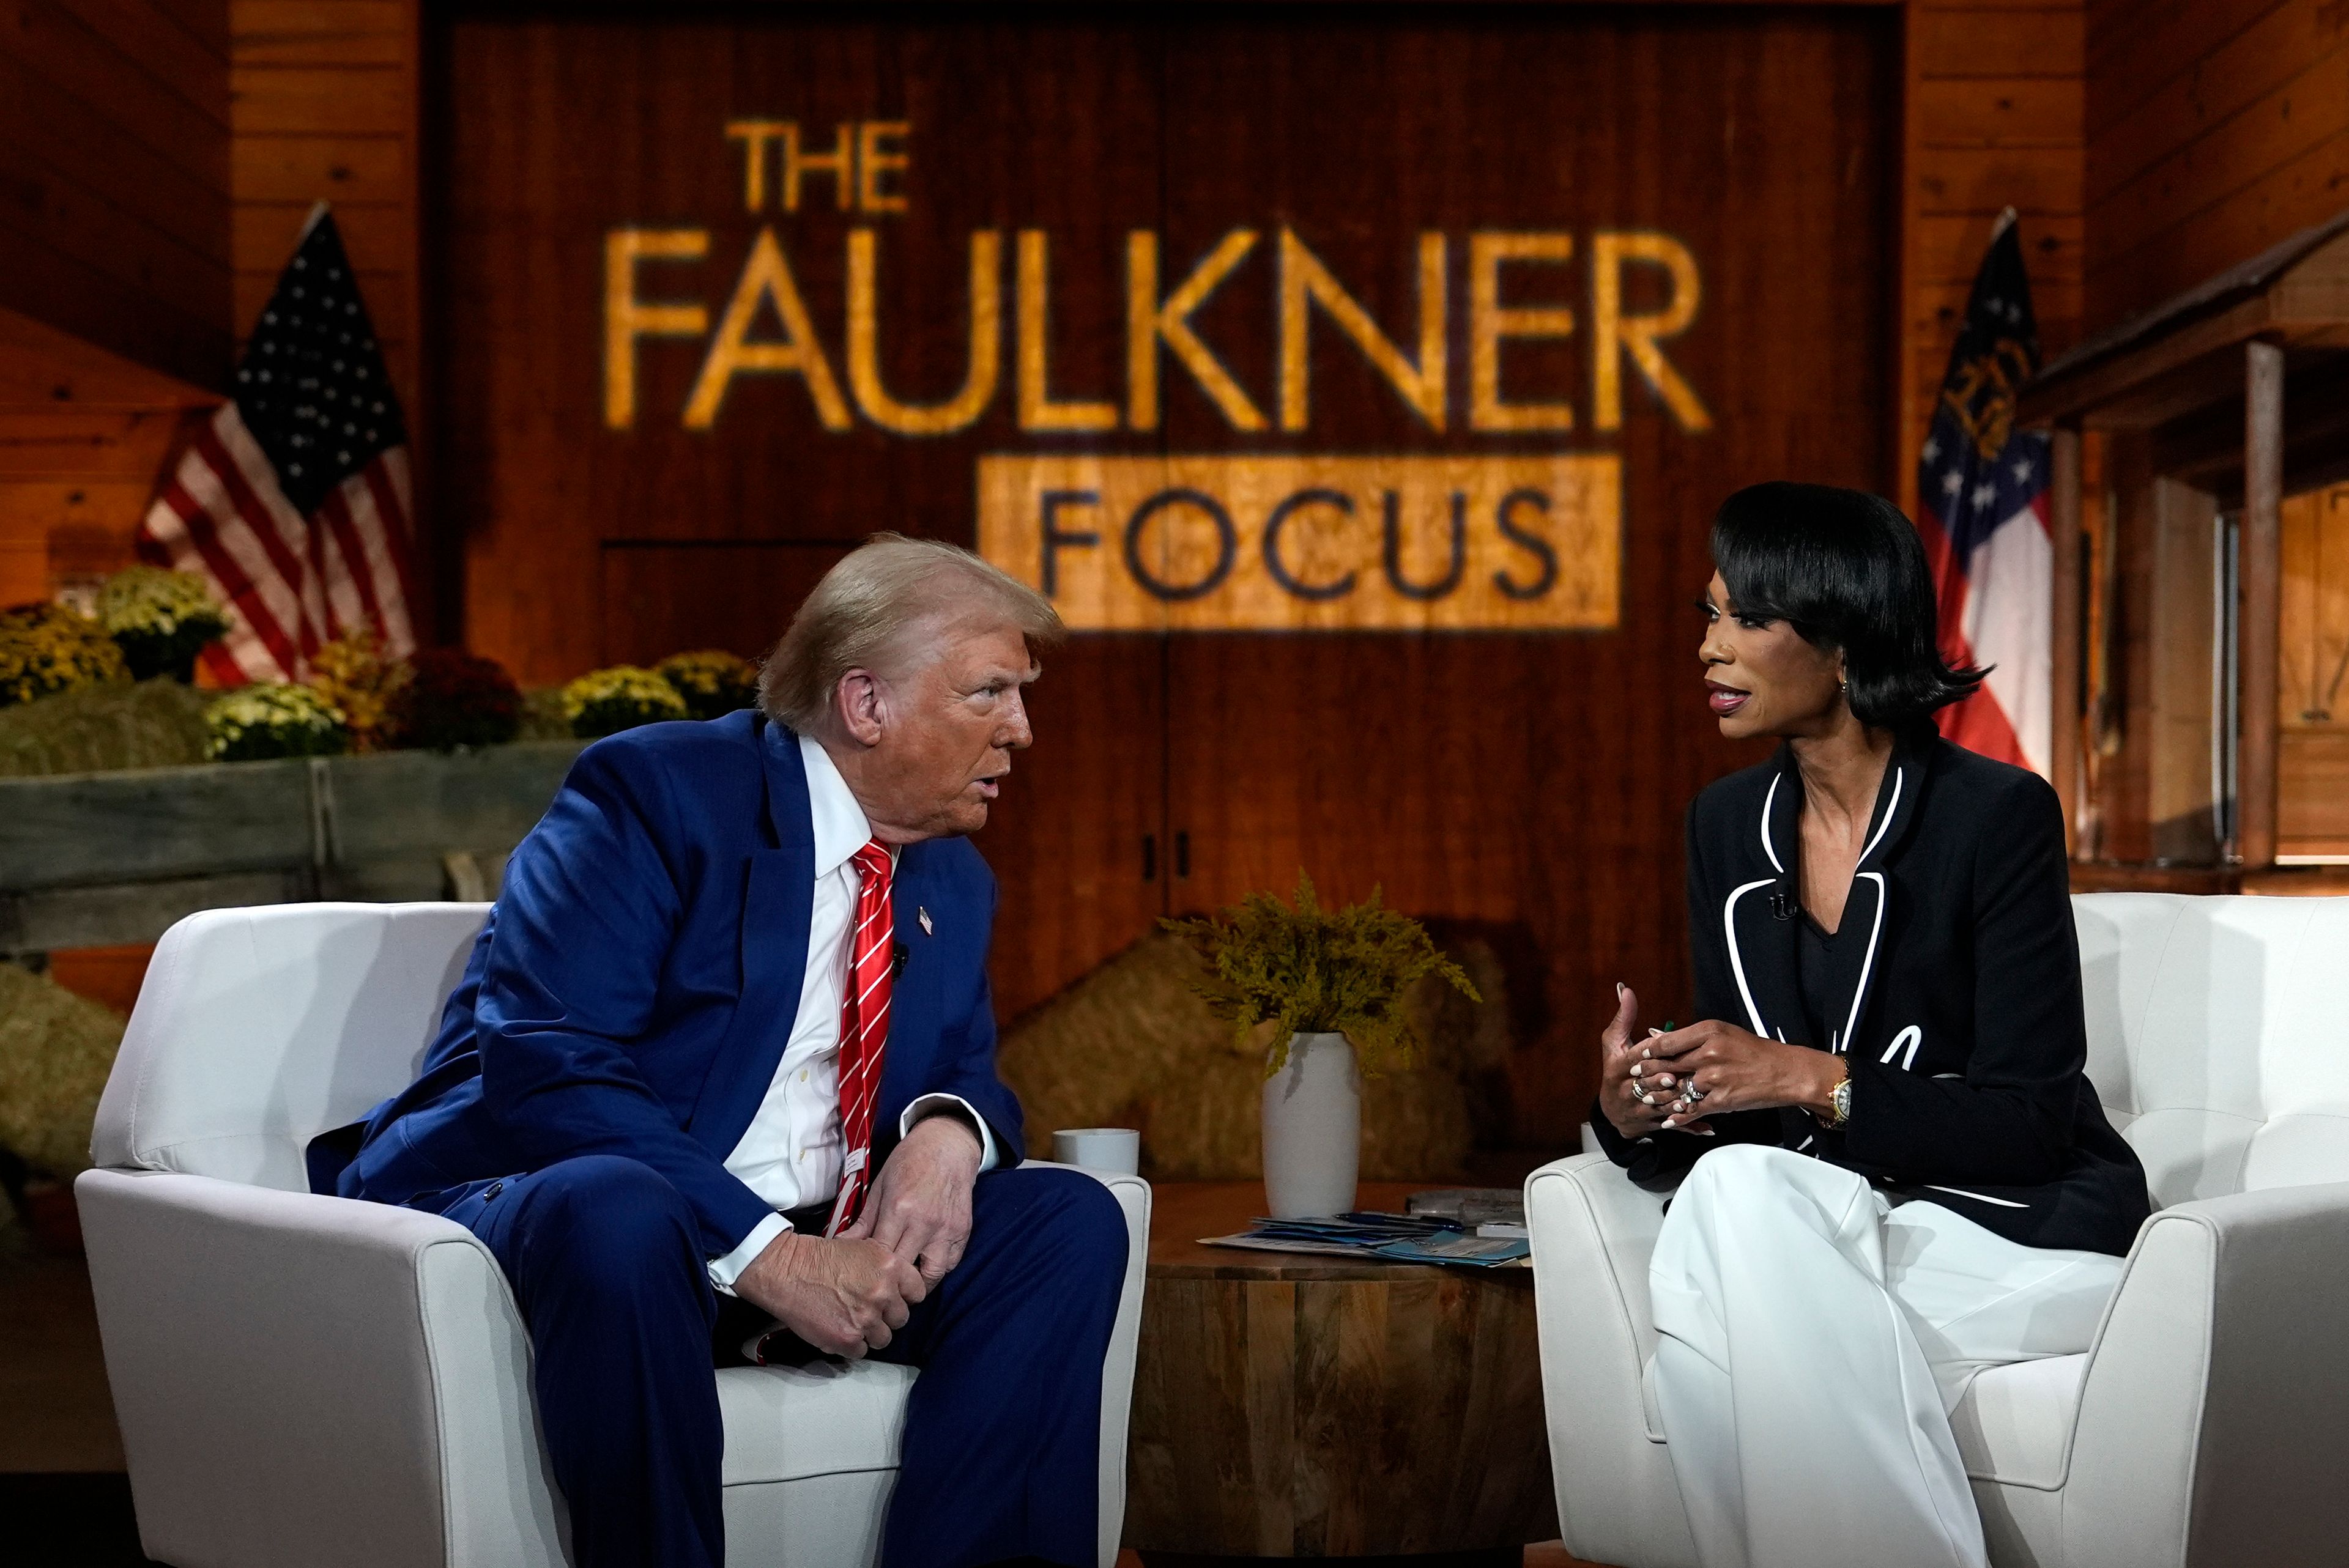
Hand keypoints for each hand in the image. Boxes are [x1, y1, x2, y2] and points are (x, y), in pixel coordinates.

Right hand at [733, 1228, 926, 1358]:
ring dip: (869, 1333)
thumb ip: (886, 1268)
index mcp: (891, 1267)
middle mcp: (883, 1293)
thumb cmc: (820, 1257)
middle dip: (885, 1317)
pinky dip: (850, 1345)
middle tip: (866, 1310)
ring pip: (883, 1338)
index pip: (917, 1292)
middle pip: (901, 1318)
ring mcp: (867, 1318)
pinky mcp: (848, 1338)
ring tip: (851, 1321)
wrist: (787, 1270)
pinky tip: (838, 1329)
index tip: (893, 1298)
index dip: (904, 1297)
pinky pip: (861, 1351)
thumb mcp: (863, 1247)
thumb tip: (899, 1287)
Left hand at [840, 1110, 982, 1287]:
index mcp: (899, 1210)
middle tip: (881, 1288)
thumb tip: (841, 1243)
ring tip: (905, 1285)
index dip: (870, 1270)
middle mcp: (924, 1224)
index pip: (881, 1256)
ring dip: (918, 1284)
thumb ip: (864, 1220)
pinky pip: (951, 1264)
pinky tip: (925, 1265)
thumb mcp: (880, 1186)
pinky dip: (938, 1270)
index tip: (863, 1275)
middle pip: (904, 1271)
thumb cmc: (909, 1163)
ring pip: (932, 1275)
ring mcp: (947, 1230)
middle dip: (891, 1283)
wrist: (948, 1145)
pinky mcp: (963, 1231)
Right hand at [1598, 984, 1712, 1139]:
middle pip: (1647, 1085)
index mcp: (1619, 1067)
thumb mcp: (1613, 1042)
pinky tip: (1707, 1126)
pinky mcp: (1652, 1124)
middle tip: (1677, 1079)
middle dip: (1662, 1083)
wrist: (1612, 1110)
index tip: (1663, 1053)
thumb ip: (1623, 1016)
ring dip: (1676, 1104)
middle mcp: (1628, 1090)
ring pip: (1660, 1106)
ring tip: (1692, 1100)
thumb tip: (1625, 988)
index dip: (1650, 1056)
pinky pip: (1672, 1125)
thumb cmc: (1616, 1069)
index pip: (1635, 1059)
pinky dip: (1690, 1126)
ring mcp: (1640, 1109)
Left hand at [1643, 1018, 1844, 1126]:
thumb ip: (1690, 1037)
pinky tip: (1667, 1120)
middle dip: (1647, 1074)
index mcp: (1708, 1032)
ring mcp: (1714, 1078)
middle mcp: (1709, 1053)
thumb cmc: (1754, 1050)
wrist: (1785, 1072)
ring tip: (1646, 1099)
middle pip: (1666, 1065)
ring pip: (1676, 1089)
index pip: (1667, 1042)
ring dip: (1659, 1097)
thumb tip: (1657, 1035)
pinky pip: (1692, 1109)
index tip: (1638, 1056)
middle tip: (1634, 1079)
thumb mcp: (1722, 1033)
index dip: (1648, 1051)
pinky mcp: (1721, 1099)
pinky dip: (1678, 1117)